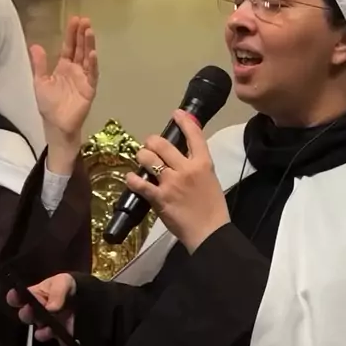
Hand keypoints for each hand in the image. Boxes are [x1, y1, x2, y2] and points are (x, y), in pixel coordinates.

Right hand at [7, 274, 76, 345]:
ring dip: (43, 333)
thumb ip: (56, 293)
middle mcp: (37, 313)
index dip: (14, 298)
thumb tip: (51, 308)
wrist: (85, 296)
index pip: (17, 298)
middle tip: (31, 310)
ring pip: (40, 333)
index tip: (15, 297)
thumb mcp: (63, 282)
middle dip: (27, 314)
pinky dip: (64, 344)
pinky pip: (60, 343)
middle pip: (26, 316)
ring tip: (50, 329)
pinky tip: (68, 340)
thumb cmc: (67, 286)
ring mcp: (48, 326)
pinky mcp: (61, 336)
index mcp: (33, 297)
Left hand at [31, 16, 97, 145]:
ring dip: (89, 45)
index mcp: (64, 67)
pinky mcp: (90, 89)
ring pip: (88, 58)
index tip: (75, 19)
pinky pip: (92, 74)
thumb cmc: (49, 105)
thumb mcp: (40, 81)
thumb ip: (39, 64)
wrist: (56, 124)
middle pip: (80, 49)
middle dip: (83, 35)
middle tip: (85, 20)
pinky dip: (93, 64)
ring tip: (90, 31)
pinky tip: (93, 53)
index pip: (69, 47)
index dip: (72, 34)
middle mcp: (76, 70)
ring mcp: (84, 78)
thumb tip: (35, 45)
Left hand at [126, 110, 229, 252]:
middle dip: (152, 142)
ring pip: (148, 159)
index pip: (194, 136)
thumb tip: (184, 156)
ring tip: (141, 159)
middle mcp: (186, 169)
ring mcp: (171, 183)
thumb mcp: (210, 180)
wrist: (209, 232)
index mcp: (203, 164)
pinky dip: (132, 180)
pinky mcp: (159, 198)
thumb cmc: (213, 207)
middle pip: (162, 144)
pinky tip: (131, 179)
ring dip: (142, 156)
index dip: (184, 121)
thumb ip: (198, 166)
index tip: (176, 114)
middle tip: (150, 145)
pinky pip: (139, 184)